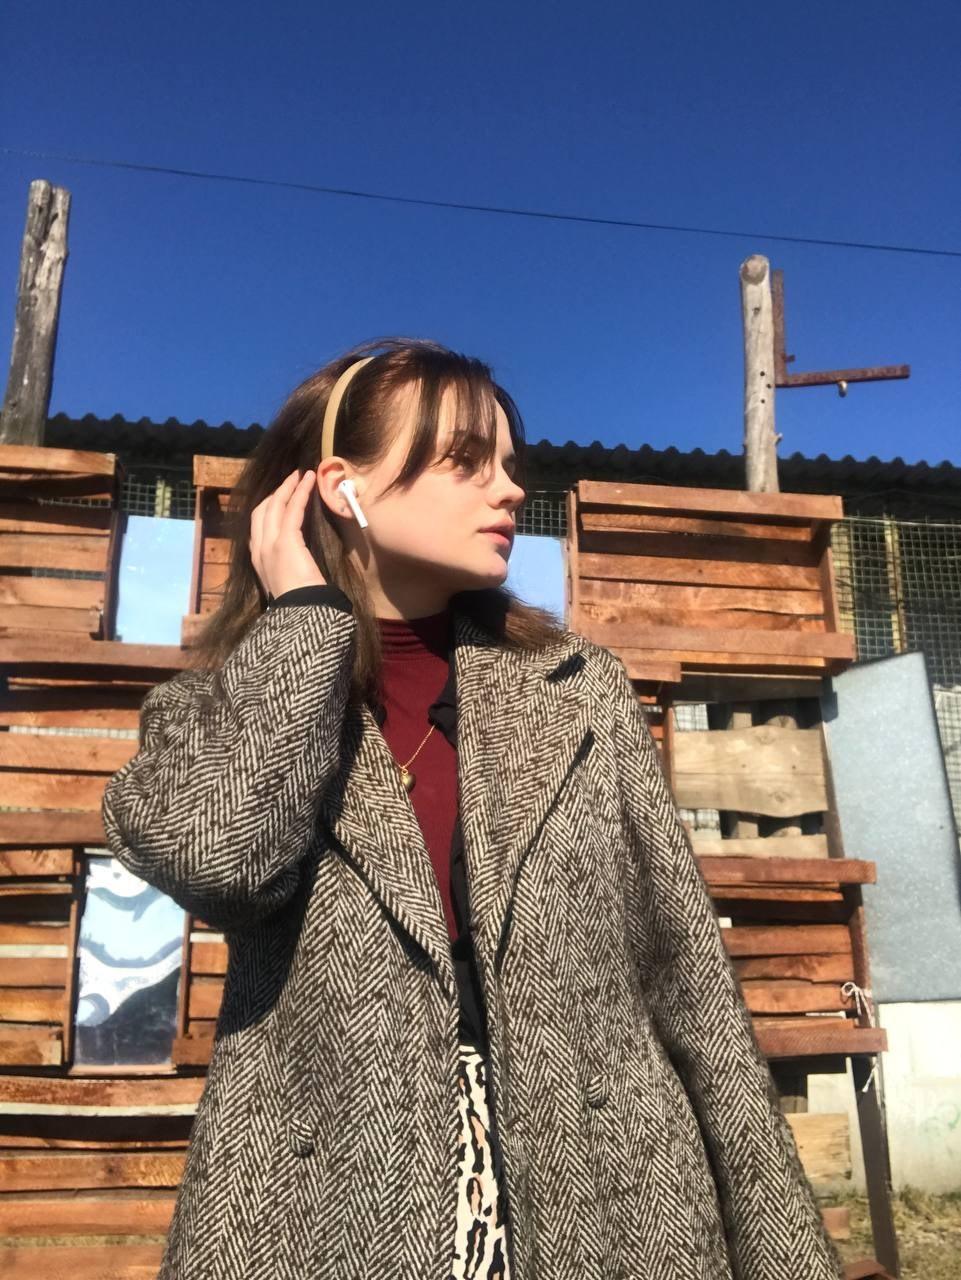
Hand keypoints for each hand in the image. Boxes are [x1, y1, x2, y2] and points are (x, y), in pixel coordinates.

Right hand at [250, 469, 327, 599]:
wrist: (301, 614)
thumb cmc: (301, 603)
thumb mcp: (289, 583)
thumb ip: (288, 568)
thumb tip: (300, 563)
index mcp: (258, 561)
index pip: (258, 527)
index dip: (269, 509)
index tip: (282, 497)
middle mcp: (258, 549)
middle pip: (261, 511)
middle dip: (276, 493)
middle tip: (291, 480)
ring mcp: (269, 544)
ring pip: (274, 505)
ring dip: (288, 487)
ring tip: (301, 475)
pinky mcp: (286, 540)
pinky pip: (292, 509)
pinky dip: (300, 492)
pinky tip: (309, 480)